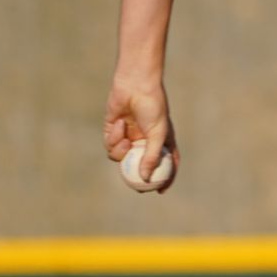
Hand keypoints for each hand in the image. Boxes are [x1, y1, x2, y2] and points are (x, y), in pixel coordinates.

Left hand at [104, 74, 179, 192]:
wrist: (135, 86)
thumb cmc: (152, 107)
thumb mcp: (157, 133)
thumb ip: (151, 156)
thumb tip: (145, 179)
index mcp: (160, 139)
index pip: (165, 162)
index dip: (165, 177)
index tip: (162, 190)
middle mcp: (144, 140)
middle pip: (140, 165)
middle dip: (137, 177)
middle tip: (137, 187)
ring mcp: (129, 136)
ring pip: (122, 158)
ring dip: (121, 152)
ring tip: (125, 141)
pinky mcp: (114, 132)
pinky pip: (111, 146)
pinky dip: (114, 138)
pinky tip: (119, 124)